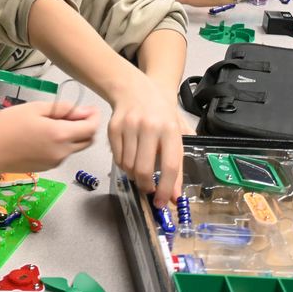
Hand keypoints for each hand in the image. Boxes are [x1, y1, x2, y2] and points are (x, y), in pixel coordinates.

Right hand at [0, 101, 99, 173]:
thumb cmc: (8, 125)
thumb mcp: (35, 108)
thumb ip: (62, 109)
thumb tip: (83, 112)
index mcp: (61, 135)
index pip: (91, 128)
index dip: (94, 117)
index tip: (90, 108)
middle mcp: (63, 152)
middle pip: (88, 140)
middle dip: (87, 127)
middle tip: (73, 115)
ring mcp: (56, 162)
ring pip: (75, 148)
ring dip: (73, 136)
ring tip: (53, 123)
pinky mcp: (48, 168)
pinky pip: (62, 154)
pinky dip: (61, 144)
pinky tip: (44, 136)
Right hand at [106, 73, 182, 208]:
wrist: (135, 89)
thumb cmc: (160, 113)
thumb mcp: (177, 131)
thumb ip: (179, 162)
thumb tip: (174, 195)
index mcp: (170, 129)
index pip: (170, 165)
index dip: (166, 188)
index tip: (163, 202)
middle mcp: (150, 127)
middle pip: (144, 169)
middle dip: (146, 186)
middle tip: (148, 190)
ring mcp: (129, 126)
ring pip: (128, 166)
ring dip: (134, 177)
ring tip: (140, 173)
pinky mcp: (113, 128)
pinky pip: (117, 158)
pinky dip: (123, 166)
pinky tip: (130, 160)